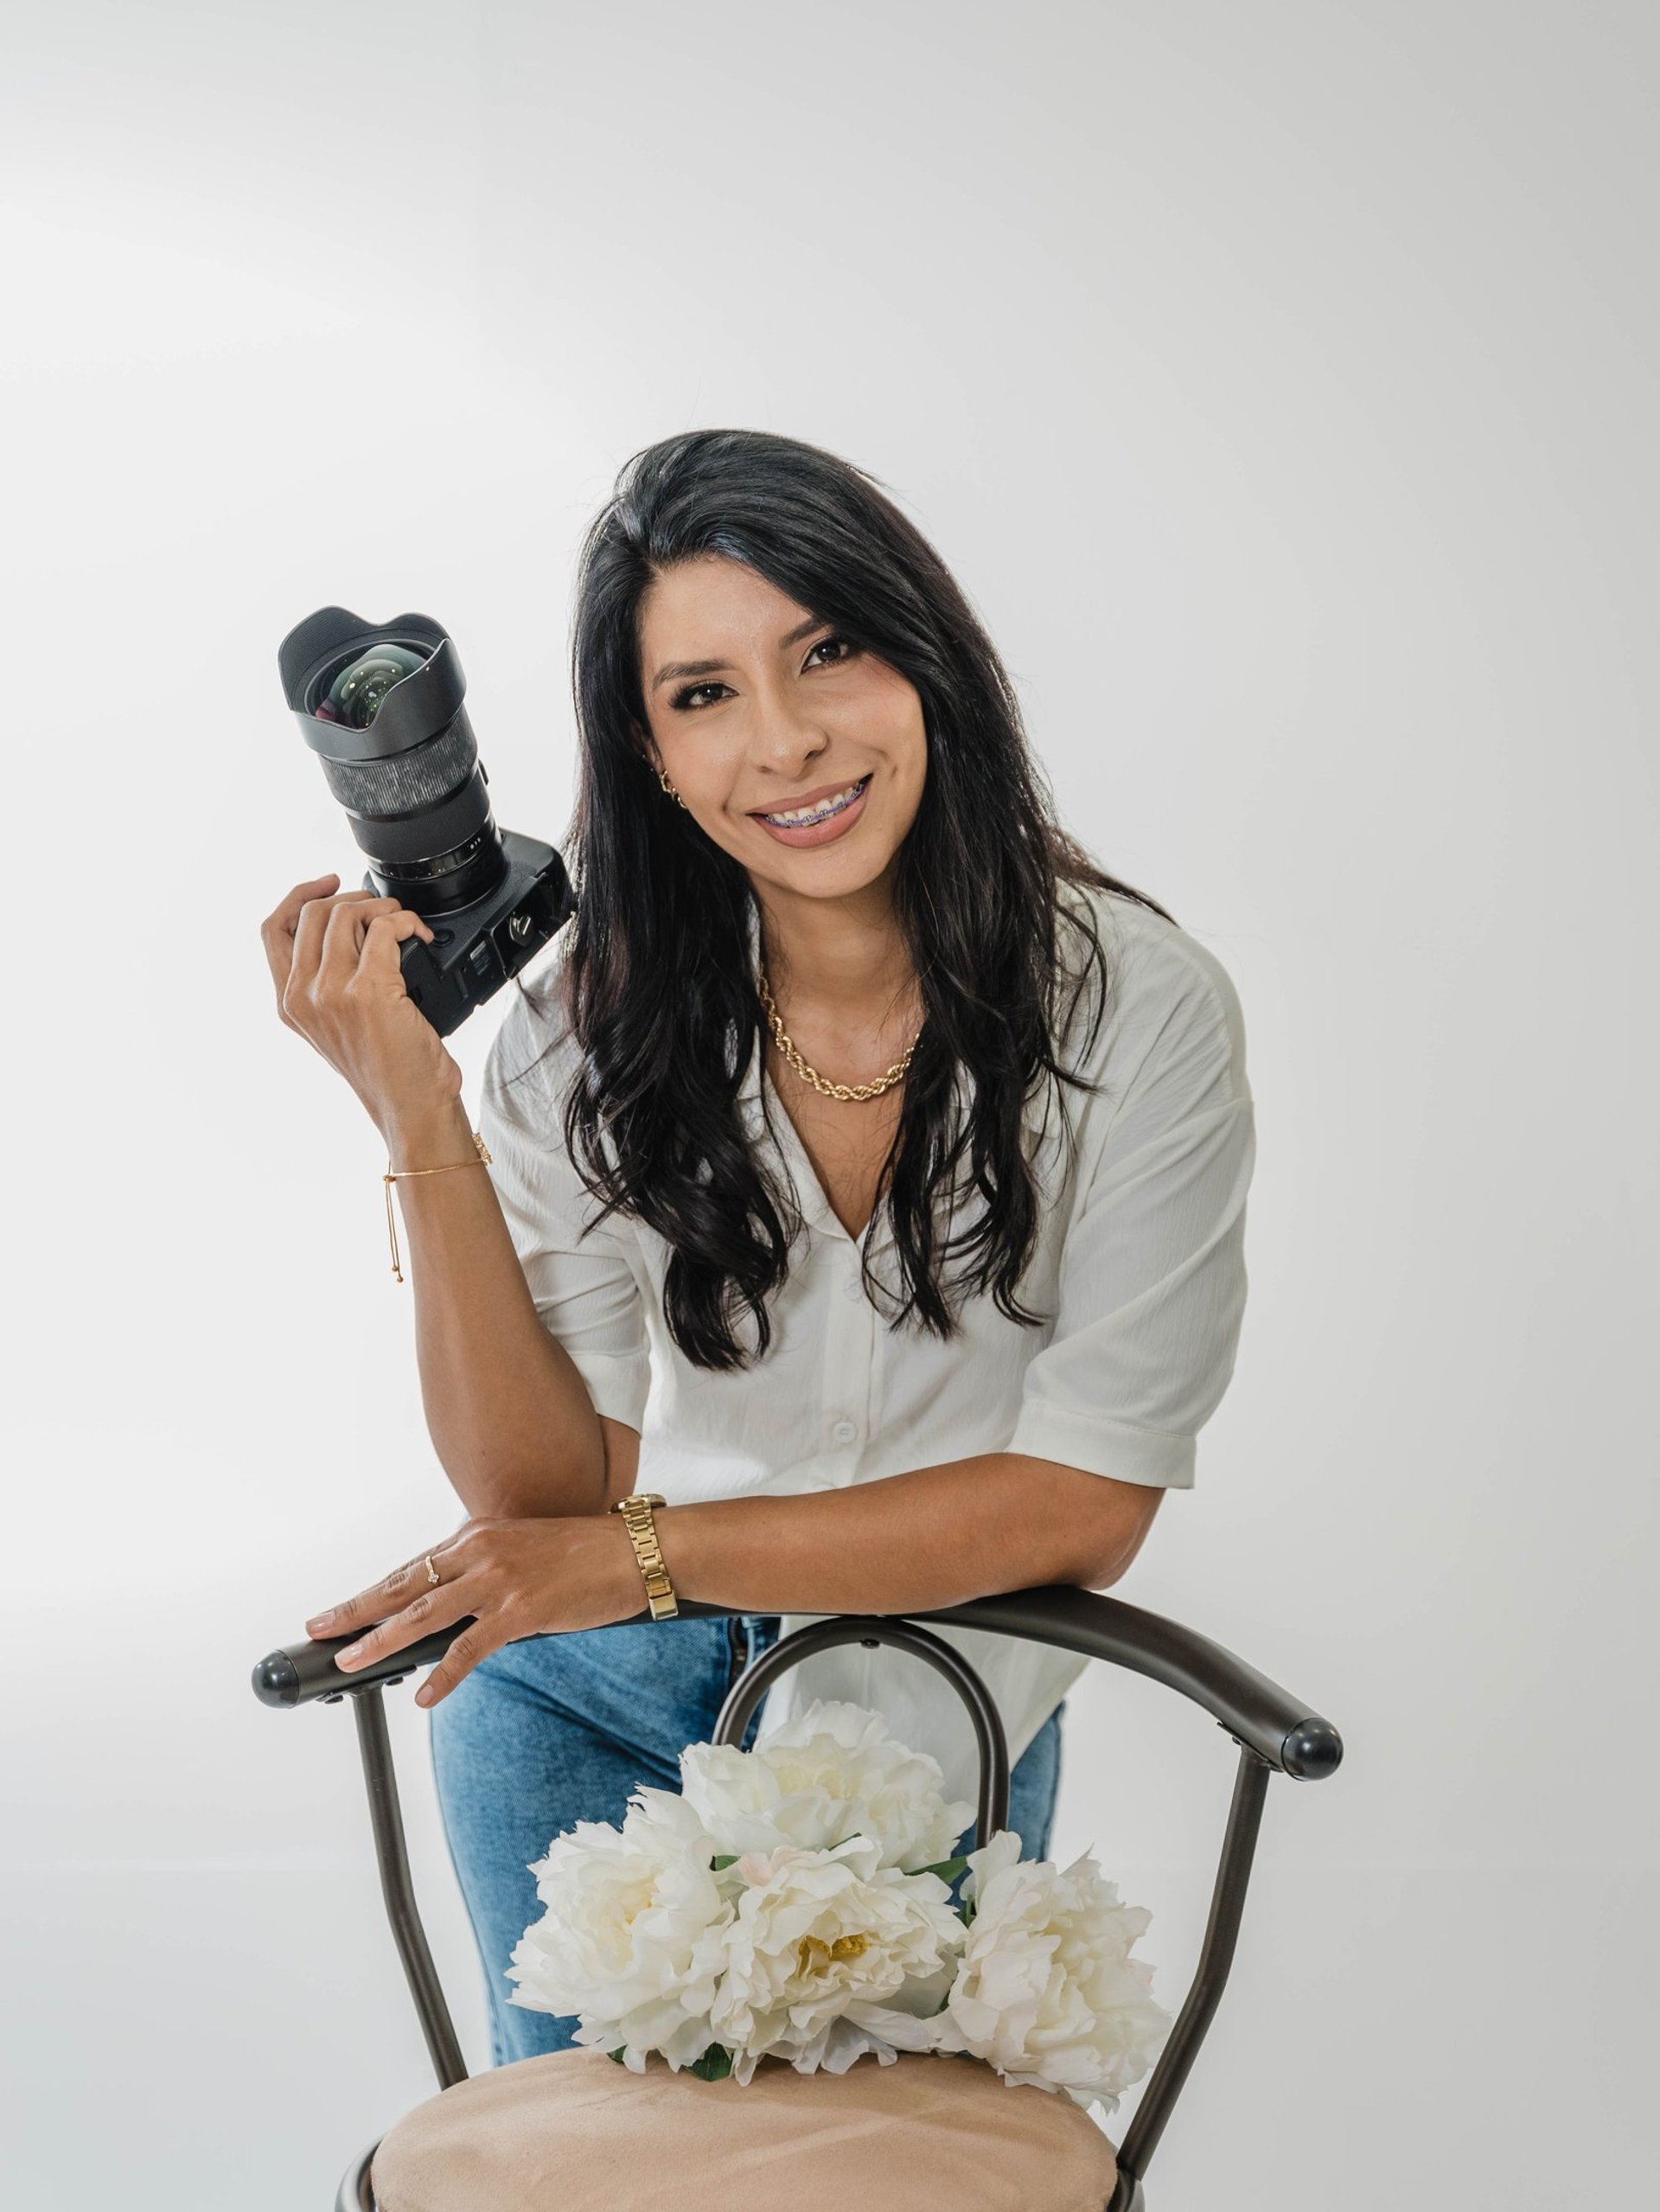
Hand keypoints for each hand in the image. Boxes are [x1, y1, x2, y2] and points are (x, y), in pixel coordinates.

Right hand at [259, 871, 462, 1137]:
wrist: (411, 1107)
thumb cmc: (387, 1072)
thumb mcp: (337, 1029)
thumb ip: (327, 985)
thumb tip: (348, 930)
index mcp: (289, 1005)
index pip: (273, 930)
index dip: (299, 896)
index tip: (328, 884)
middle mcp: (303, 998)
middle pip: (312, 913)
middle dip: (352, 898)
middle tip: (381, 909)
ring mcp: (332, 993)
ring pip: (348, 915)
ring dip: (384, 907)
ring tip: (405, 923)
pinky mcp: (370, 990)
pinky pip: (385, 929)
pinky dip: (407, 922)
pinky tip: (421, 935)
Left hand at [303, 1513, 646, 1706]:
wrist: (634, 1551)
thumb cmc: (586, 1553)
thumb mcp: (524, 1549)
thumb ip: (486, 1571)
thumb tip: (456, 1606)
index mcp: (478, 1535)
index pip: (412, 1568)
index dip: (373, 1592)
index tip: (341, 1609)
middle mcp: (480, 1551)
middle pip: (404, 1585)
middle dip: (356, 1609)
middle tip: (319, 1628)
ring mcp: (499, 1580)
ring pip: (423, 1614)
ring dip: (382, 1640)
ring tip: (352, 1660)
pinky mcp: (521, 1610)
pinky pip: (469, 1649)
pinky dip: (443, 1675)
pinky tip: (425, 1695)